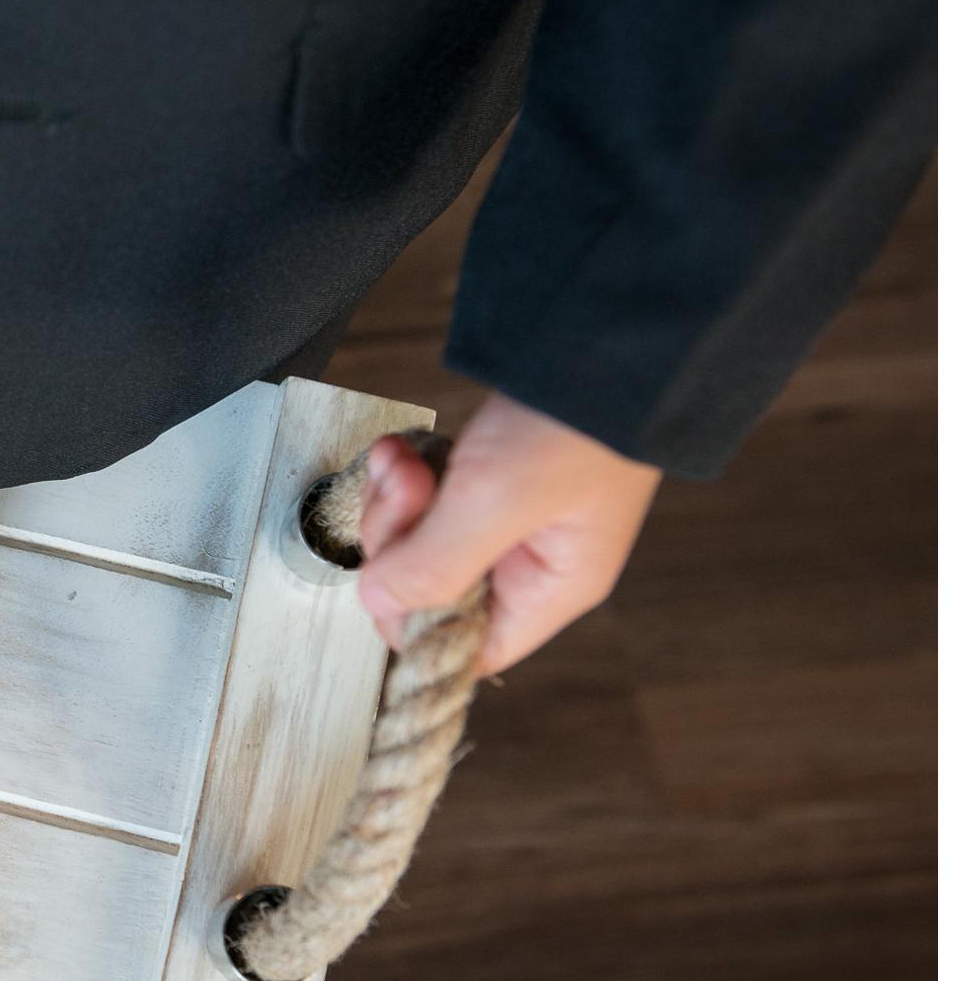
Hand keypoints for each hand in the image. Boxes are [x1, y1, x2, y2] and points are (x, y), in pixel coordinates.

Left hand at [357, 392, 660, 673]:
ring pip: (417, 539)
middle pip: (429, 590)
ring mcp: (507, 517)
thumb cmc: (574, 422)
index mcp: (551, 587)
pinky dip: (403, 472)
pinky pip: (425, 496)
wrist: (601, 331)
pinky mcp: (486, 475)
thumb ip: (433, 566)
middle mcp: (529, 561)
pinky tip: (403, 448)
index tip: (386, 578)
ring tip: (402, 460)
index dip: (412, 626)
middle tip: (404, 490)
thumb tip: (380, 605)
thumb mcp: (495, 503)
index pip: (465, 649)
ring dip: (395, 499)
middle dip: (398, 540)